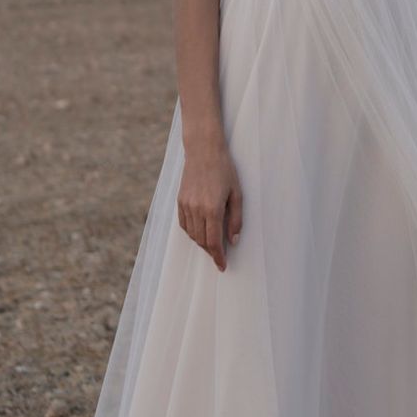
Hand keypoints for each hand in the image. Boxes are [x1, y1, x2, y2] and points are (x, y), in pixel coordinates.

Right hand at [177, 142, 242, 271]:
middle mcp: (196, 209)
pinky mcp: (180, 201)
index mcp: (212, 209)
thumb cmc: (224, 169)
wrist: (204, 150)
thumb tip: (233, 241)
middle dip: (211, 251)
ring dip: (202, 242)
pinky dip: (191, 232)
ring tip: (212, 243)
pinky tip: (199, 231)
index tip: (222, 266)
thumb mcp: (237, 193)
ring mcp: (186, 205)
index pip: (214, 242)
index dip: (218, 257)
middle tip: (220, 255)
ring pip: (192, 234)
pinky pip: (184, 224)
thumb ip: (235, 219)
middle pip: (202, 240)